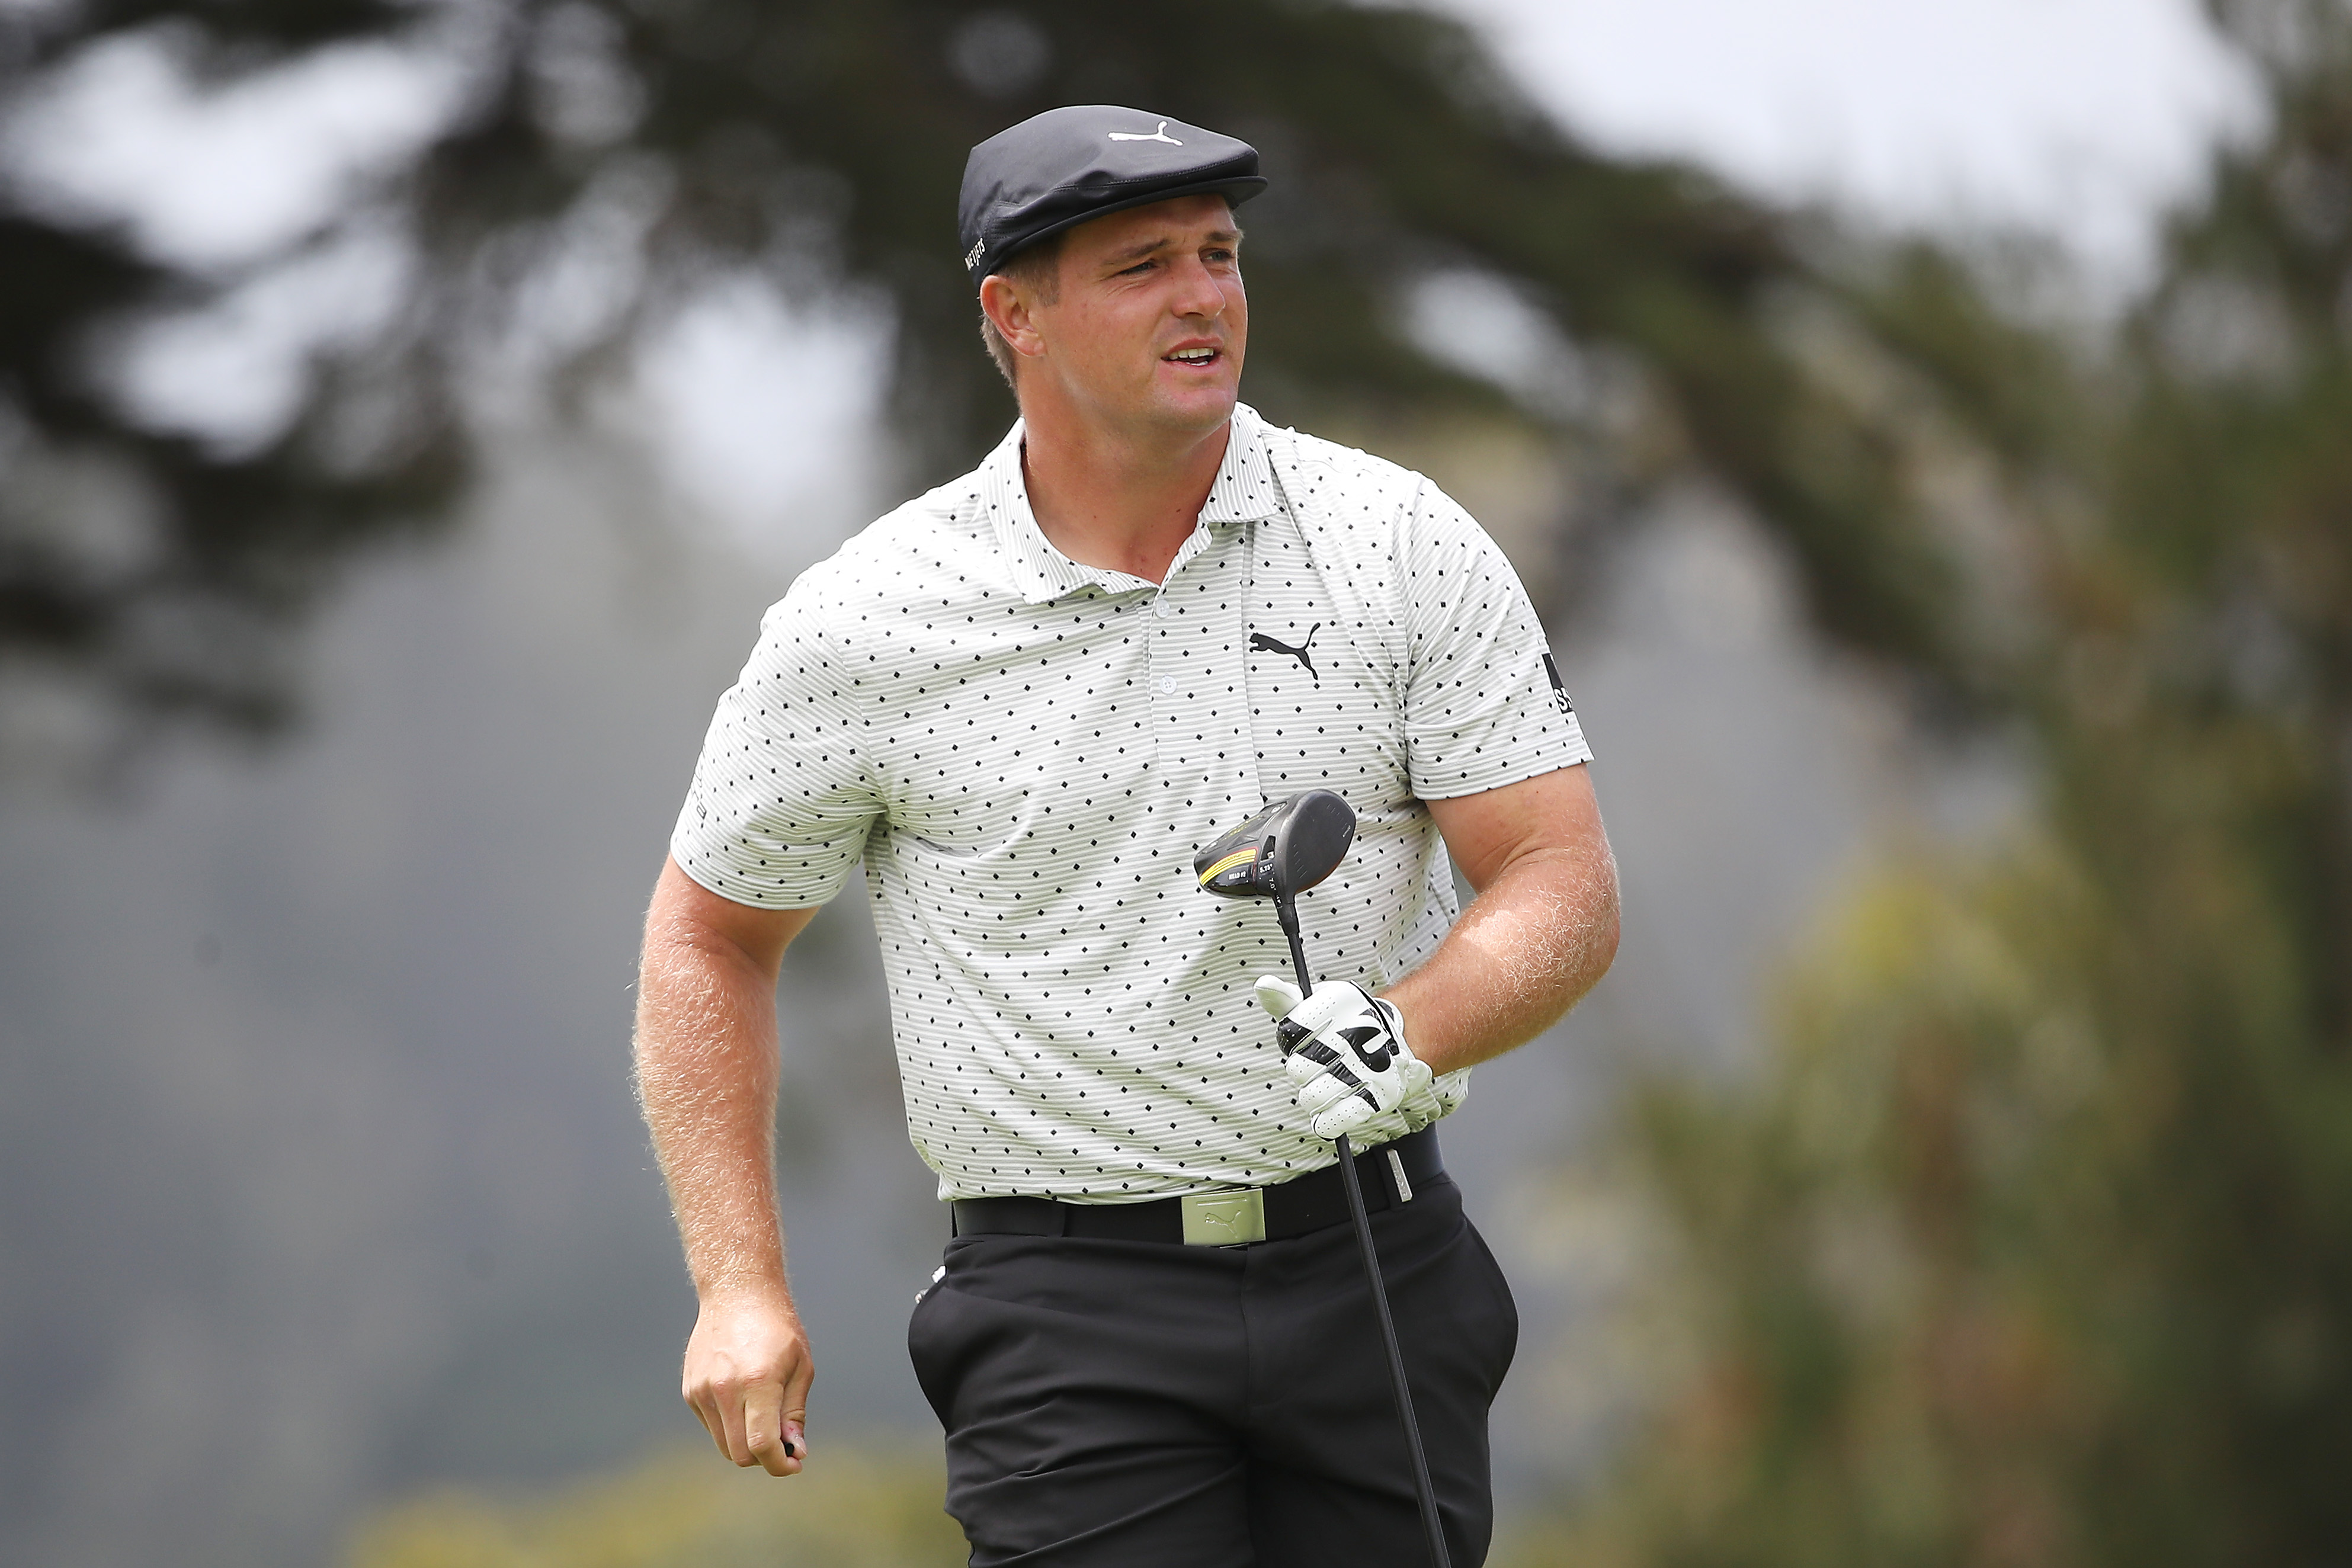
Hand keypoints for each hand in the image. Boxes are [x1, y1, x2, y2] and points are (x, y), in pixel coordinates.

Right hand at [682, 1293, 812, 1475]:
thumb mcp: (800, 1367)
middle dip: (764, 1457)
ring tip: (764, 1416)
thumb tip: (796, 1452)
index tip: (794, 1464)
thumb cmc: (777, 1328)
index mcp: (757, 1381)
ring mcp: (702, 1390)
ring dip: (746, 1443)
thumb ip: (794, 1413)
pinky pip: (712, 1426)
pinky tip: (742, 1397)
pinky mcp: (690, 1391)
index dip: (780, 1464)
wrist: (737, 1294)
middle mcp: (724, 1389)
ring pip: (724, 1445)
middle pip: (740, 1454)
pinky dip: (730, 1425)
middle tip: (783, 1443)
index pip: (762, 1445)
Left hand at [1254, 977, 1433, 1139]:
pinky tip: (1330, 1109)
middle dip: (1302, 1070)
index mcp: (1339, 1002)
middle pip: (1296, 1069)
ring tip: (1326, 1083)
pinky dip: (1326, 1122)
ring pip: (1311, 1098)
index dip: (1293, 1040)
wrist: (1392, 1039)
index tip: (1307, 1037)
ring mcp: (1369, 1067)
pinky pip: (1335, 1121)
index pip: (1289, 1032)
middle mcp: (1356, 1032)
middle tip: (1319, 1063)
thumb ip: (1284, 998)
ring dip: (1312, 1095)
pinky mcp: (1379, 1097)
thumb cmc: (1342, 1021)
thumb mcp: (1315, 1001)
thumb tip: (1263, 985)